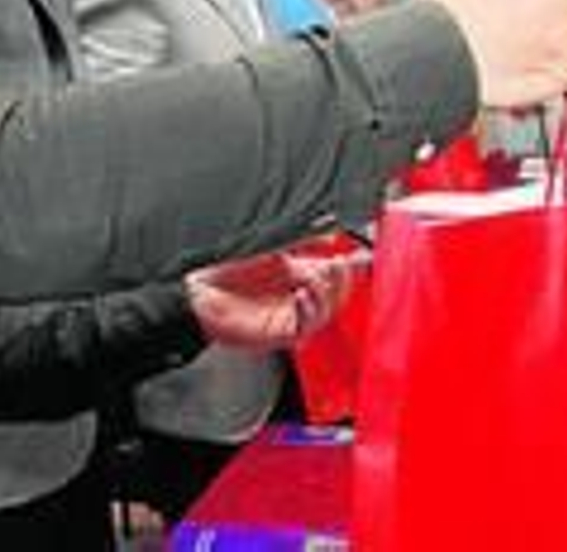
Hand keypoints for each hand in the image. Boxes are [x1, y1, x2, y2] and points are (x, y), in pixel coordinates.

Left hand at [185, 250, 363, 349]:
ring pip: (326, 313)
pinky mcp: (280, 334)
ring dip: (327, 294)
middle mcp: (299, 299)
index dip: (353, 267)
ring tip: (318, 277)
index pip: (335, 274)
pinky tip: (303, 295)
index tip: (366, 256)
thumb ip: (302, 241)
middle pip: (337, 296)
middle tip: (341, 264)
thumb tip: (330, 232)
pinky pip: (305, 327)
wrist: (200, 292)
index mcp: (300, 278)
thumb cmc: (229, 271)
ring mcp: (291, 318)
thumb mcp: (272, 249)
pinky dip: (309, 309)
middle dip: (343, 280)